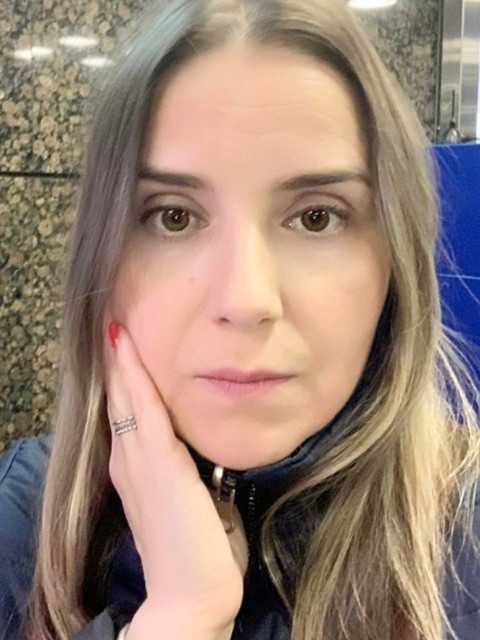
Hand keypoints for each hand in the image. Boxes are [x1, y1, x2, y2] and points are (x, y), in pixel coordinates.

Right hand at [102, 315, 247, 630]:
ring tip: (116, 331)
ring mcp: (139, 461)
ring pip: (127, 400)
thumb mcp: (196, 504)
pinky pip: (143, 408)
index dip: (128, 386)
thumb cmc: (200, 554)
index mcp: (139, 473)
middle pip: (122, 404)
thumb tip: (213, 459)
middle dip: (119, 367)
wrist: (193, 594)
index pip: (131, 418)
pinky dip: (133, 377)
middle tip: (116, 331)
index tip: (126, 355)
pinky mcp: (157, 462)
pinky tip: (126, 349)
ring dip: (121, 364)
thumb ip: (196, 477)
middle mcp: (130, 462)